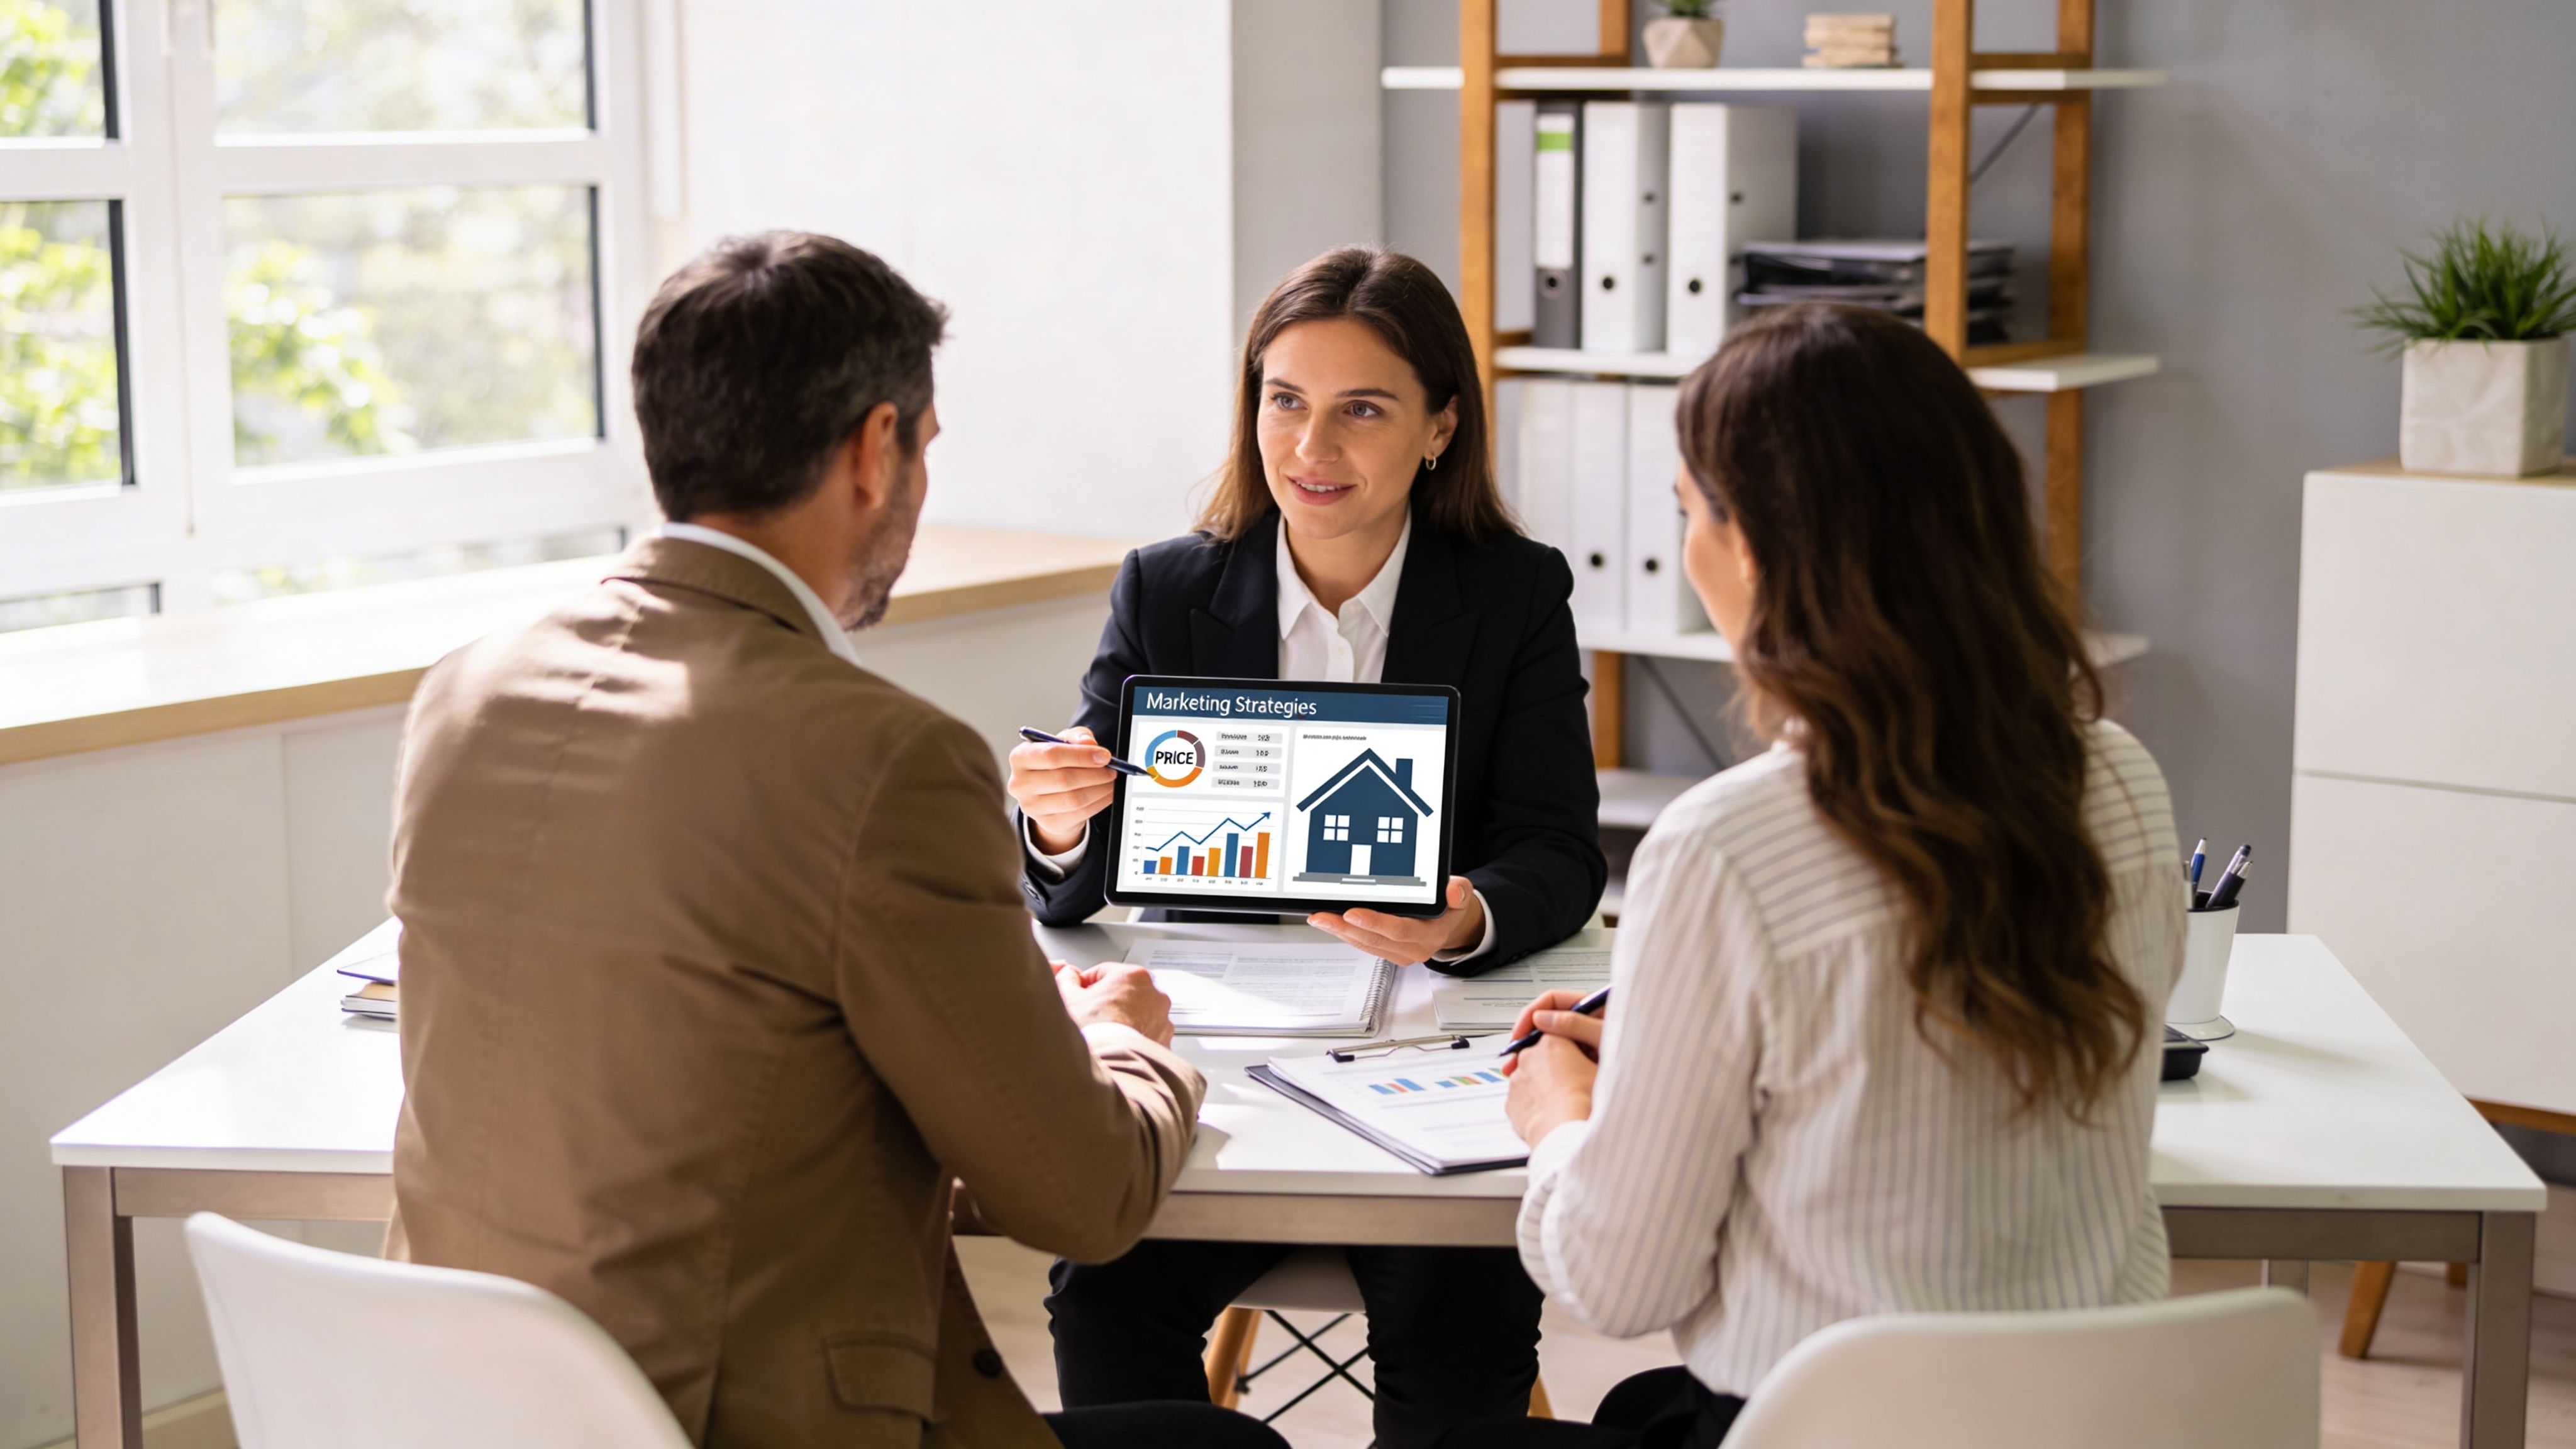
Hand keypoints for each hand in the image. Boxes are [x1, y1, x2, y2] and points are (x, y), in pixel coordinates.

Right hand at [1008, 726, 1116, 853]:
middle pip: (1063, 779)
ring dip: (1099, 789)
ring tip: (1110, 780)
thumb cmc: (1055, 762)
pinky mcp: (1047, 822)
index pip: (1051, 755)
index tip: (1104, 755)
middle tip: (1111, 769)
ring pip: (1074, 799)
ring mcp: (1032, 806)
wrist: (1048, 792)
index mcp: (1020, 757)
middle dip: (1094, 773)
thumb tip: (1089, 744)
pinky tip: (1106, 793)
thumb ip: (1077, 737)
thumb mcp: (1064, 741)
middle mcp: (1020, 783)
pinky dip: (1099, 803)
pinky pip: (1080, 814)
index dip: (1081, 755)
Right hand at [1053, 960, 1176, 1046]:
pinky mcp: (1164, 1041)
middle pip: (1123, 993)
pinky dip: (1133, 1038)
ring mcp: (1162, 1019)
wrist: (1111, 1067)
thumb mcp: (1069, 998)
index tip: (1077, 995)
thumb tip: (1069, 975)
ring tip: (1103, 1034)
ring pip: (1136, 1014)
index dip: (1085, 985)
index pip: (1103, 972)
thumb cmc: (1092, 1032)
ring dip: (1121, 1020)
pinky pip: (1145, 1034)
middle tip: (1089, 1017)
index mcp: (1134, 975)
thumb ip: (1067, 980)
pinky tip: (1116, 1045)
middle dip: (1106, 1003)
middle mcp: (1155, 994)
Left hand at [1308, 876, 1483, 964]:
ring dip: (1340, 932)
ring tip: (1318, 918)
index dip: (1375, 922)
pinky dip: (1345, 933)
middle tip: (1323, 916)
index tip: (1352, 912)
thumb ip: (1459, 891)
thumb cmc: (1450, 906)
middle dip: (1345, 927)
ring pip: (1365, 944)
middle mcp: (1413, 948)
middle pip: (1375, 939)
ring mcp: (1399, 952)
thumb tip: (1453, 891)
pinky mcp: (1387, 951)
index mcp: (1431, 933)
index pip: (1400, 930)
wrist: (1450, 925)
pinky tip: (1329, 923)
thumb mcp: (1462, 893)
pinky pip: (1363, 944)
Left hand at [1502, 989, 1603, 1147]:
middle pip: (1542, 1055)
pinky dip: (1532, 1102)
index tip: (1576, 1057)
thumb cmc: (1587, 1101)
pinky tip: (1549, 1112)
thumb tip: (1596, 1049)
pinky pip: (1521, 1097)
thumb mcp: (1601, 1067)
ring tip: (1562, 1101)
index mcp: (1552, 1042)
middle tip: (1572, 1082)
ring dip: (1542, 1084)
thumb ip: (1593, 1051)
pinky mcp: (1510, 1101)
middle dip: (1554, 1065)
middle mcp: (1530, 1057)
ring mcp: (1517, 1079)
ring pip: (1530, 1077)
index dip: (1569, 1047)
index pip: (1557, 1033)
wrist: (1567, 1132)